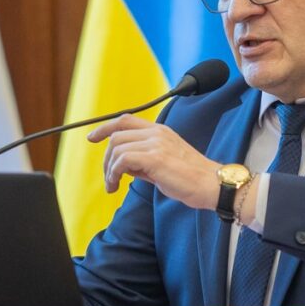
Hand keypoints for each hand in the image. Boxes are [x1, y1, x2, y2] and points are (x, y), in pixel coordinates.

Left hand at [87, 114, 220, 210]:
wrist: (212, 185)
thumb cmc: (191, 178)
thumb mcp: (164, 163)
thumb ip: (143, 160)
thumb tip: (123, 165)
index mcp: (160, 131)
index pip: (125, 120)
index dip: (105, 127)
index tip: (92, 137)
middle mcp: (157, 133)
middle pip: (116, 134)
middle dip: (106, 158)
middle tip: (109, 178)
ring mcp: (156, 143)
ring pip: (117, 148)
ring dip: (109, 169)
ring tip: (113, 186)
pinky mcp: (155, 157)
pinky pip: (122, 160)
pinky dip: (113, 173)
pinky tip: (117, 184)